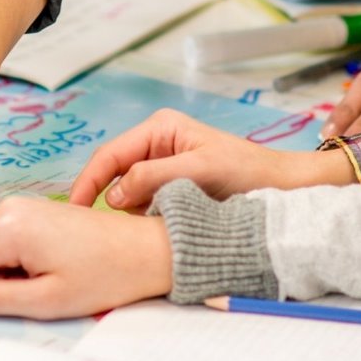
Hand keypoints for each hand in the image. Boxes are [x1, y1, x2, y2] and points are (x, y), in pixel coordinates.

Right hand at [0, 196, 171, 319]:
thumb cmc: (101, 279)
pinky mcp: (28, 210)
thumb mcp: (46, 300)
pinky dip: (2, 264)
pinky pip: (0, 242)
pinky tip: (34, 277)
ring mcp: (16, 207)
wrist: (146, 248)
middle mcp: (5, 210)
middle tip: (5, 305)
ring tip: (32, 292)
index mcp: (7, 231)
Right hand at [68, 108, 349, 211]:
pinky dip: (143, 216)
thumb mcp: (199, 170)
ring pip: (128, 190)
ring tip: (130, 232)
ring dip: (128, 211)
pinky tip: (150, 230)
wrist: (287, 190)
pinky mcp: (174, 187)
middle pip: (114, 171)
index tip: (74, 209)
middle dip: (106, 197)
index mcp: (159, 129)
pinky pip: (146, 201)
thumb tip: (113, 197)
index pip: (110, 154)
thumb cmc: (249, 173)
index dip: (88, 181)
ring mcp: (165, 165)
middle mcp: (157, 143)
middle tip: (94, 228)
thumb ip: (154, 178)